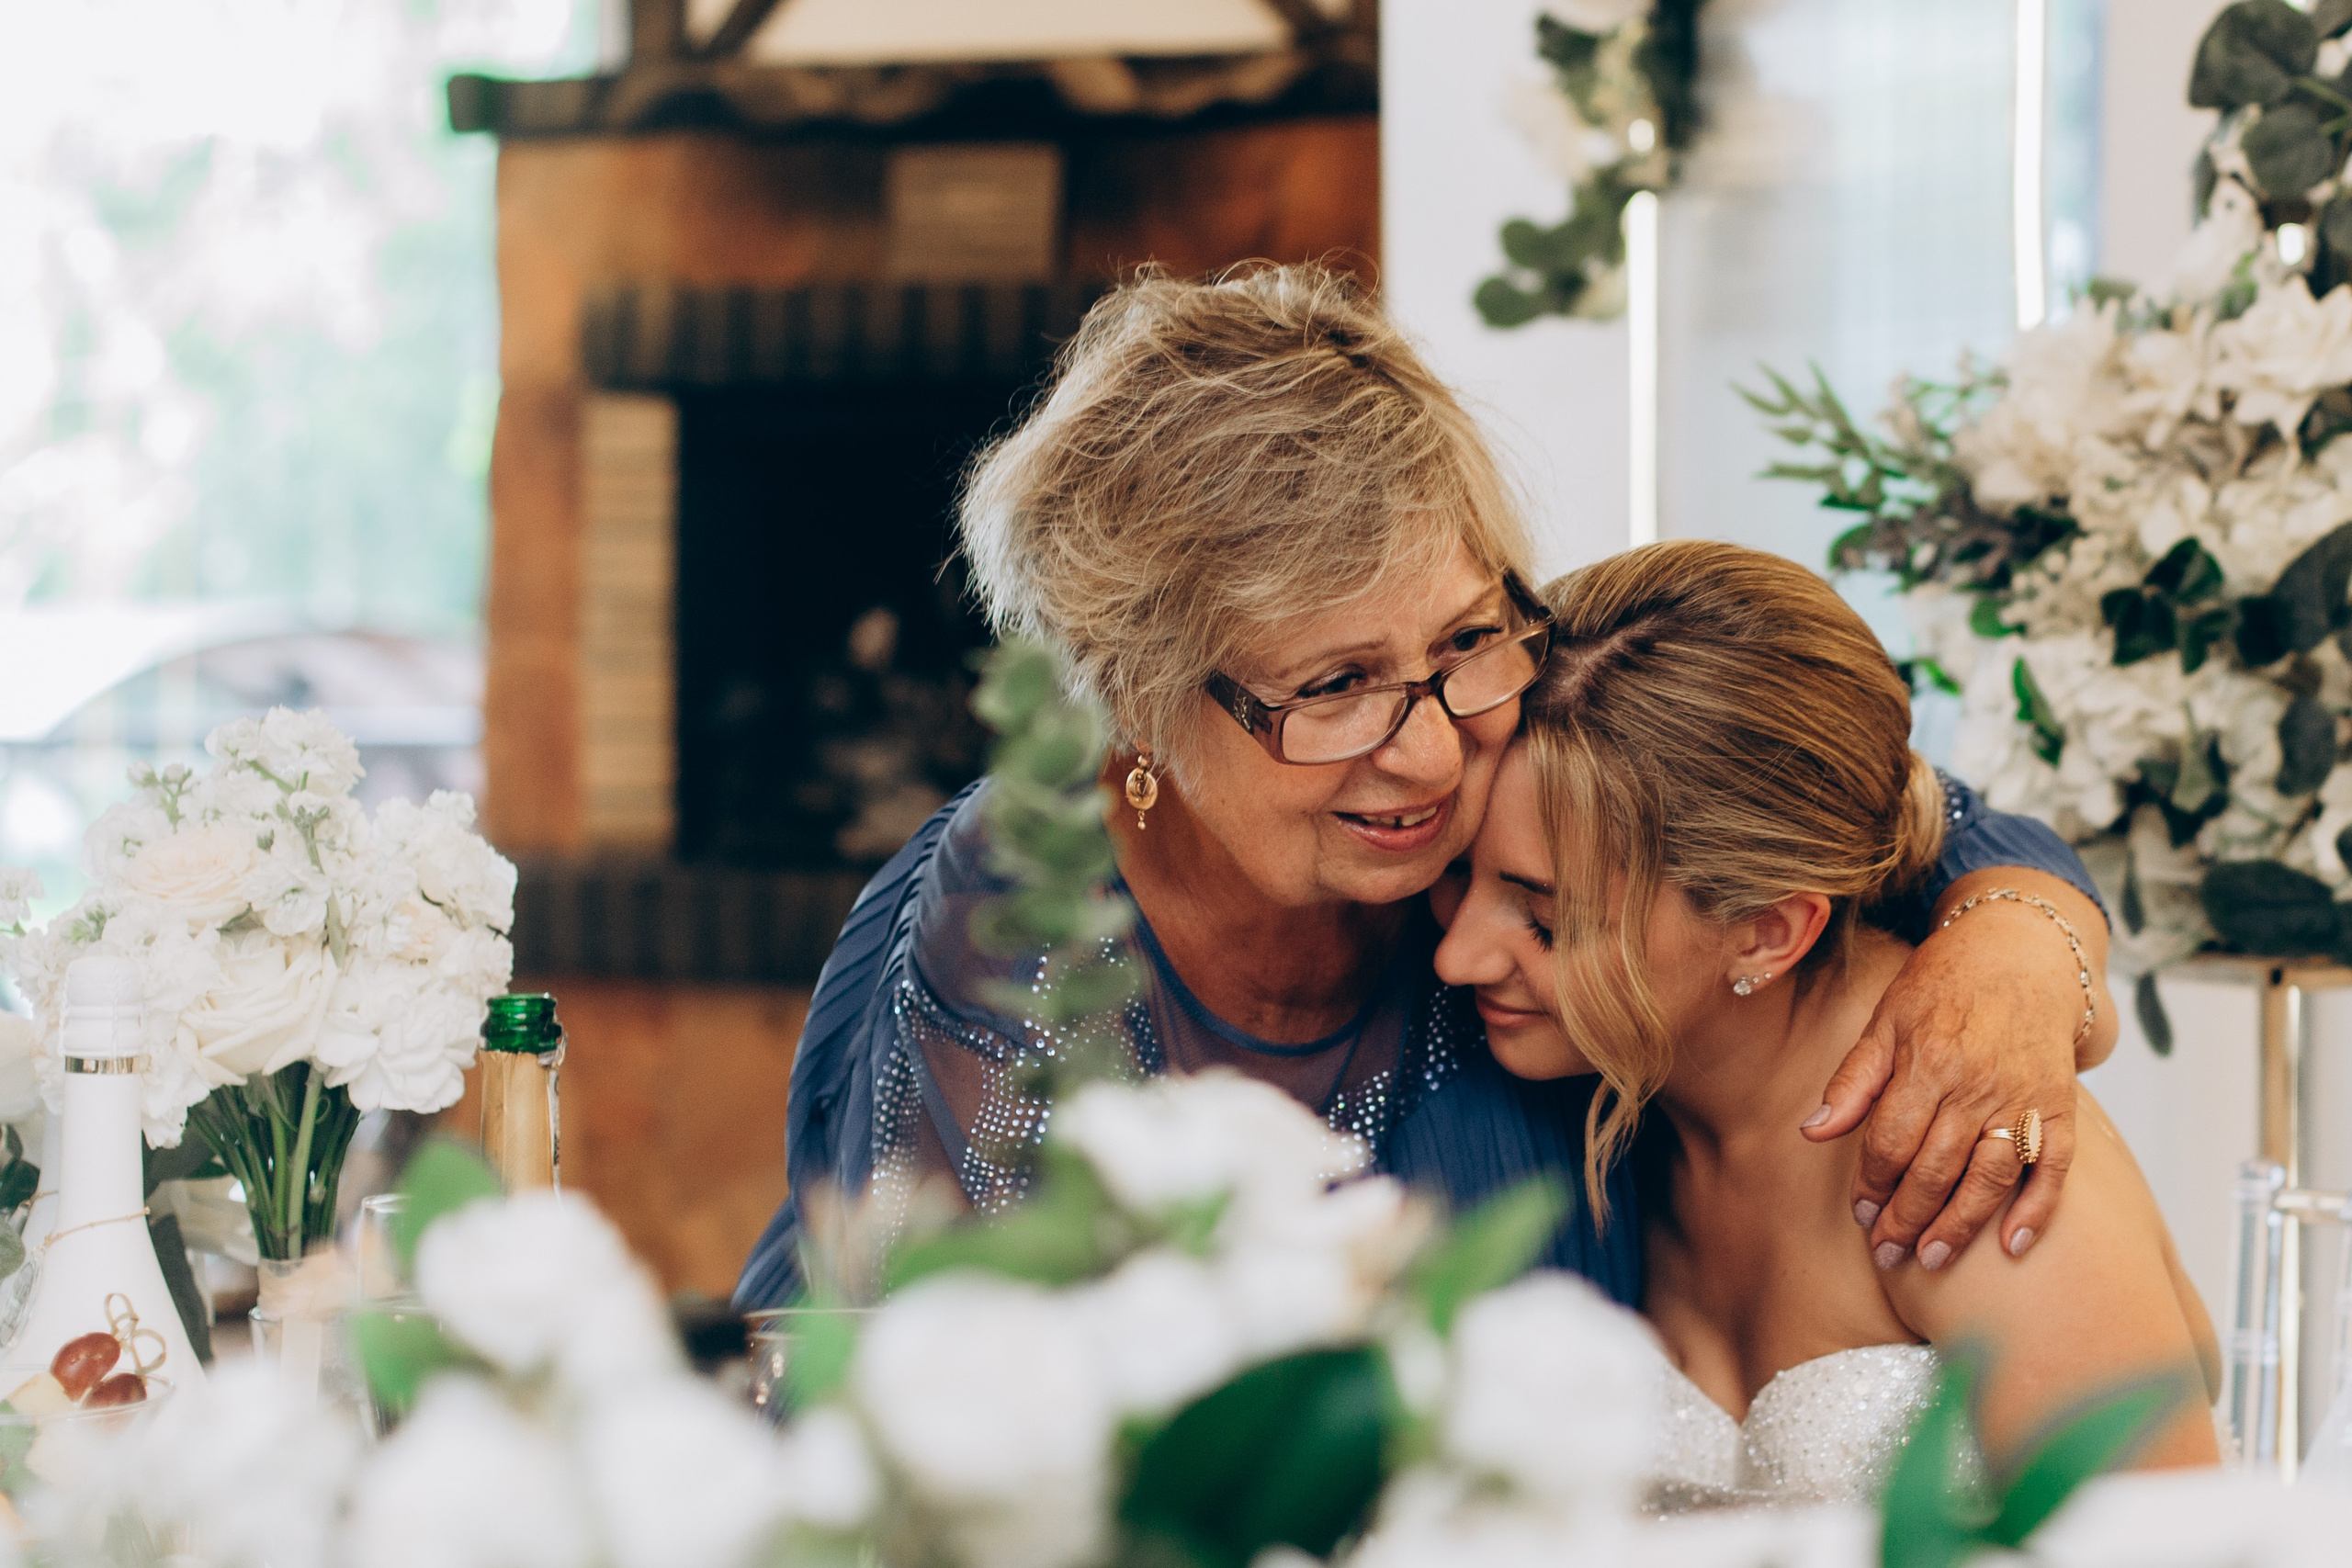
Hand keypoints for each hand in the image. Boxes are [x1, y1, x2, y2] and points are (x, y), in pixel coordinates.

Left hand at [1802, 869, 2115, 1265]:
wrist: (2022, 953)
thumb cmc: (1942, 987)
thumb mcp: (1886, 1021)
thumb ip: (1853, 1081)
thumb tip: (1812, 1132)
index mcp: (1928, 1062)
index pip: (1892, 1140)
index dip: (1873, 1182)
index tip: (1860, 1212)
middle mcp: (1978, 1085)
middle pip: (1937, 1168)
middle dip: (1908, 1218)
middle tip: (1887, 1253)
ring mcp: (2024, 1098)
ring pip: (1991, 1177)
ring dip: (1960, 1225)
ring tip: (1932, 1258)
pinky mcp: (2060, 1106)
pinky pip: (2052, 1168)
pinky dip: (2036, 1210)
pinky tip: (2011, 1246)